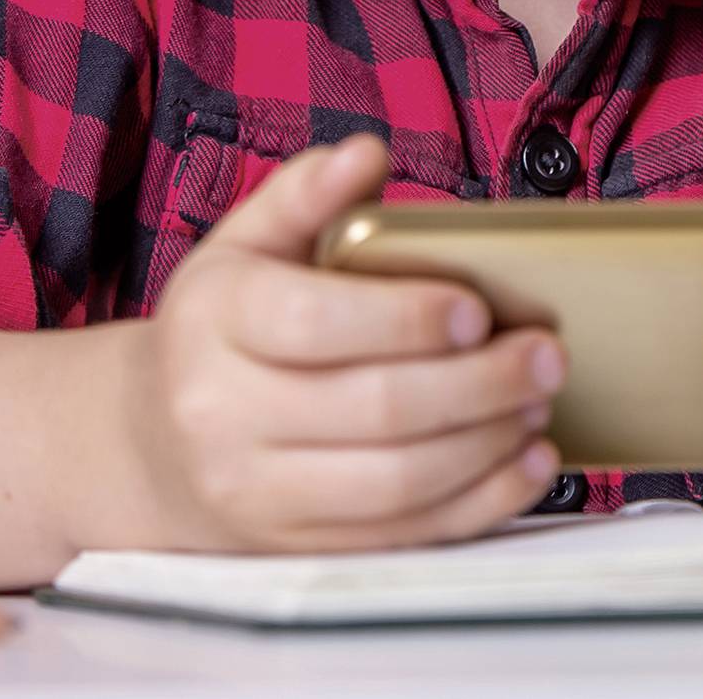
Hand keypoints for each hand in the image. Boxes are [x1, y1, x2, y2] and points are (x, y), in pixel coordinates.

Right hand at [125, 134, 565, 550]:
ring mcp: (257, 495)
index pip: (314, 323)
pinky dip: (480, 504)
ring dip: (487, 444)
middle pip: (374, 409)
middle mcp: (222, 415)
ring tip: (538, 402)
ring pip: (397, 484)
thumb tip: (367, 152)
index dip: (403, 318)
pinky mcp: (298, 550)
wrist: (156, 444)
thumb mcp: (244, 247)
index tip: (475, 308)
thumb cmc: (225, 328)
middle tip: (545, 354)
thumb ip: (304, 194)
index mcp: (215, 321)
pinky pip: (403, 538)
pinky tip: (526, 463)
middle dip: (478, 383)